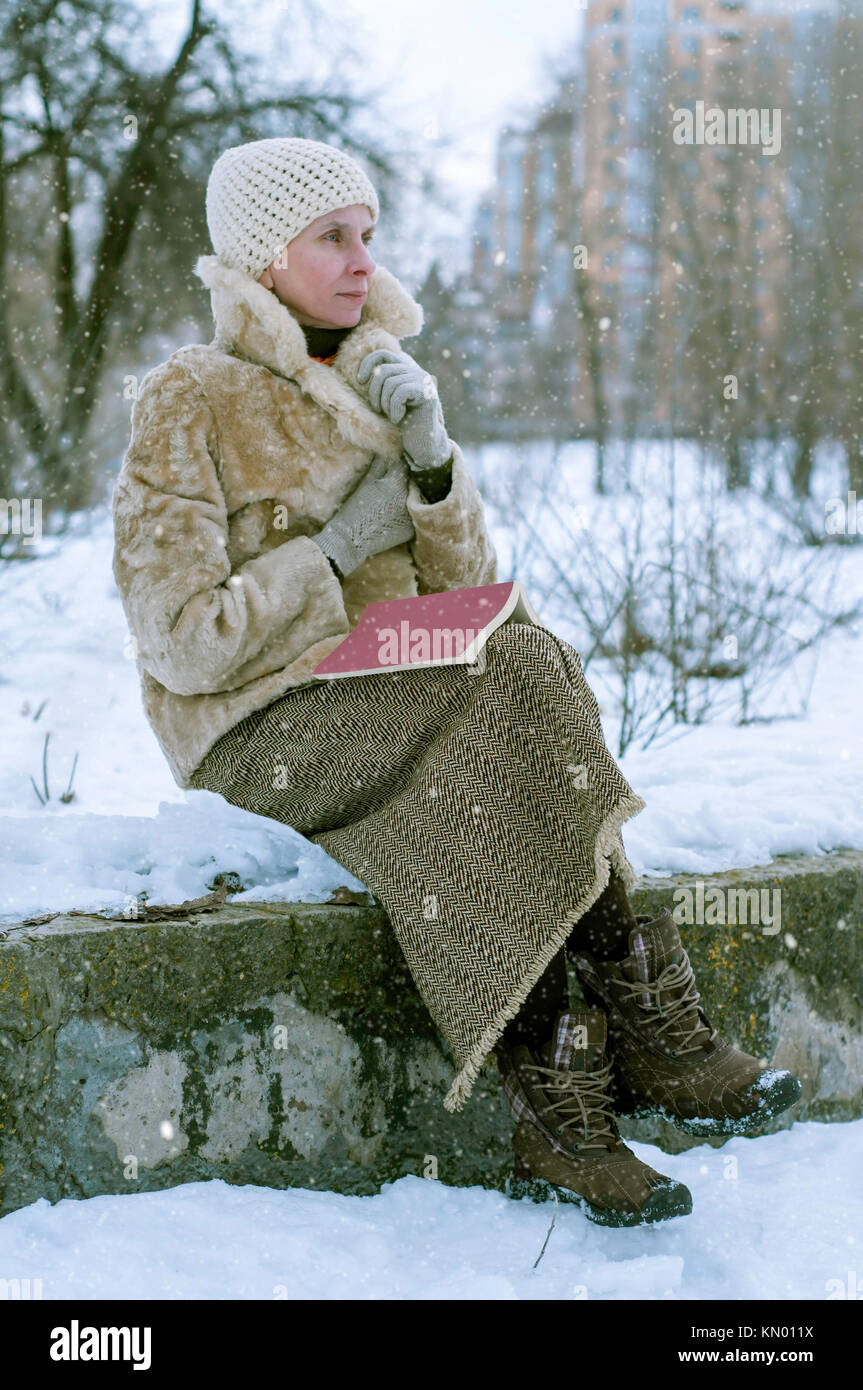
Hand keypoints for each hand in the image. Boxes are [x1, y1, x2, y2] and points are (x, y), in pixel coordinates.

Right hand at [310, 453, 415, 579]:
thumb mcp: (366, 483)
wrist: (352, 540)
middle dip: (406, 479)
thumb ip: (380, 464)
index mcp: (396, 484)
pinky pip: (414, 515)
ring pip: (415, 498)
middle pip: (412, 481)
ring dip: (409, 495)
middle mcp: (408, 498)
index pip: (404, 465)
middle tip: (395, 481)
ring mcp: (412, 515)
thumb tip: (387, 450)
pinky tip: (395, 513)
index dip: (399, 462)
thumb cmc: (355, 509)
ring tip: (394, 498)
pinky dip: (408, 511)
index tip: (396, 462)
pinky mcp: (412, 529)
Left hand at [358, 348, 452, 473]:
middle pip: (382, 371)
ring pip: (390, 383)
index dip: (367, 364)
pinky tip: (399, 419)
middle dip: (374, 393)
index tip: (361, 381)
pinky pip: (400, 393)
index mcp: (405, 369)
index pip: (382, 354)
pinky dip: (395, 409)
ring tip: (391, 416)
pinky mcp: (427, 393)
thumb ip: (380, 383)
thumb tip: (362, 374)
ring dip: (384, 403)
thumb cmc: (401, 422)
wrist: (421, 443)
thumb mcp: (385, 399)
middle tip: (378, 410)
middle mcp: (416, 371)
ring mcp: (423, 380)